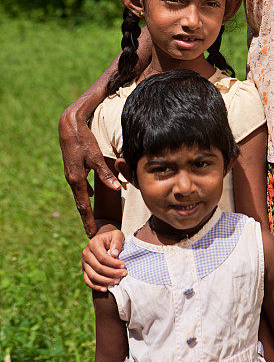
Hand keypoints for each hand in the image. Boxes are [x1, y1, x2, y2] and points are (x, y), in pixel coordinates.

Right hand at [59, 106, 120, 236]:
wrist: (68, 127)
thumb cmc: (83, 140)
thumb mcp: (96, 157)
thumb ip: (106, 174)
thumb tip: (116, 188)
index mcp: (77, 179)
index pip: (83, 206)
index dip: (88, 220)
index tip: (91, 234)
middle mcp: (72, 180)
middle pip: (80, 204)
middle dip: (86, 218)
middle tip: (91, 233)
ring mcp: (71, 175)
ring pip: (80, 195)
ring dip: (85, 207)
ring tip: (91, 218)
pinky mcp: (73, 169)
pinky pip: (79, 186)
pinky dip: (85, 194)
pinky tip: (90, 194)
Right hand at [82, 229, 125, 291]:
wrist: (104, 241)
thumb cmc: (112, 238)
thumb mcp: (117, 235)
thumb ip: (117, 242)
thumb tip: (114, 254)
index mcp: (93, 243)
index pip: (103, 257)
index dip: (113, 263)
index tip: (124, 266)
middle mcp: (86, 253)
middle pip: (98, 267)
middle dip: (112, 273)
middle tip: (123, 274)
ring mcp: (84, 263)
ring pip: (93, 276)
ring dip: (106, 281)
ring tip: (117, 281)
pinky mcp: (84, 270)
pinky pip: (88, 281)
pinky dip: (96, 286)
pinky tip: (105, 289)